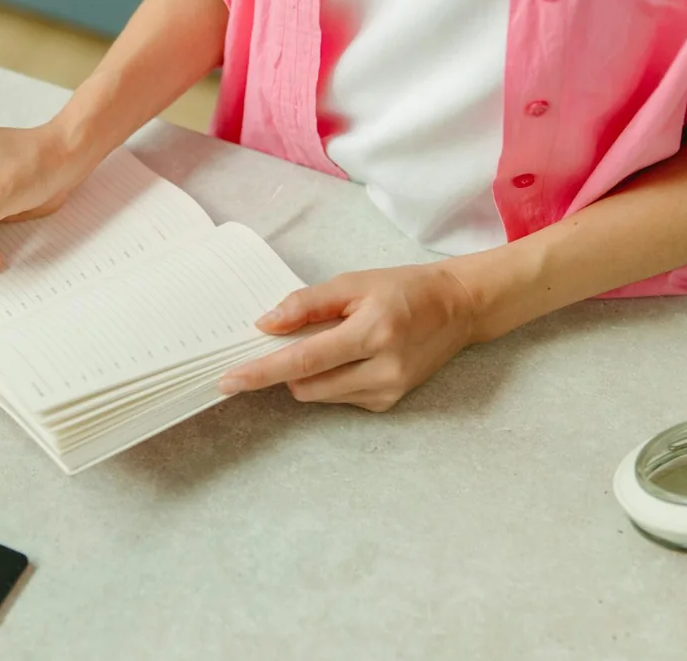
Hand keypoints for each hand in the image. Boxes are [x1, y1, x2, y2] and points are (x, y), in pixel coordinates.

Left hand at [217, 264, 481, 411]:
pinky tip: (353, 356)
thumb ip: (306, 303)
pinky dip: (331, 379)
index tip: (229, 380)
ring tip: (335, 341)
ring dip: (309, 374)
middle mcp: (383, 369)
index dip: (262, 371)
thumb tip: (265, 325)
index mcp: (374, 332)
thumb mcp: (353, 283)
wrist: (457, 308)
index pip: (304, 360)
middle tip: (291, 337)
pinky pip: (339, 397)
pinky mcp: (389, 403)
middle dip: (285, 367)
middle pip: (306, 385)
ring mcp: (388, 391)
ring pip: (319, 395)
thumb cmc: (403, 289)